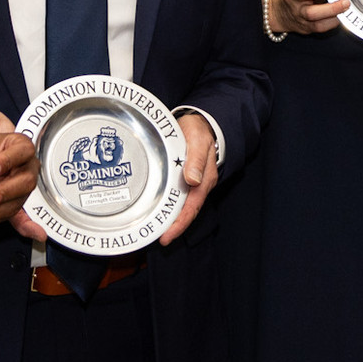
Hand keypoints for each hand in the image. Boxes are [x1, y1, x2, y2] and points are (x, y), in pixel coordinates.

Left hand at [0, 109, 43, 238]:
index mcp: (20, 146)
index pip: (22, 152)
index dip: (6, 161)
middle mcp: (26, 166)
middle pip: (25, 181)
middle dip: (3, 193)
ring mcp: (22, 186)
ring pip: (19, 200)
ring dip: (0, 210)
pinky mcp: (15, 203)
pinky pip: (23, 217)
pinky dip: (28, 227)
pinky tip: (37, 234)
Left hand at [160, 113, 218, 244]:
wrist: (200, 122)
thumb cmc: (198, 130)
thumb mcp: (198, 140)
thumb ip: (196, 159)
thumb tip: (193, 180)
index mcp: (205, 179)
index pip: (192, 207)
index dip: (180, 223)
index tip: (167, 236)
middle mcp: (200, 184)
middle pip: (188, 211)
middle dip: (175, 227)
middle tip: (160, 239)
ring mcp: (194, 183)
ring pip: (183, 206)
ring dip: (172, 219)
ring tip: (157, 230)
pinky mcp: (186, 179)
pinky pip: (179, 197)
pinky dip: (171, 207)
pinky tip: (161, 211)